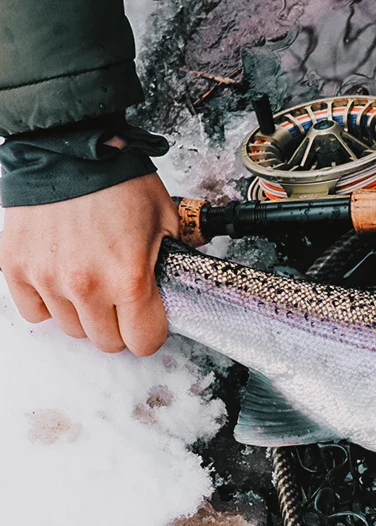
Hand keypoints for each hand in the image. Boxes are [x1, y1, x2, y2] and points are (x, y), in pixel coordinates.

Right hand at [0, 173, 178, 354]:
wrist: (69, 149)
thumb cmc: (119, 180)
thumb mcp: (165, 221)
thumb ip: (171, 262)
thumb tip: (175, 287)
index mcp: (129, 279)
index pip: (143, 341)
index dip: (150, 331)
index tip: (149, 319)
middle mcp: (86, 286)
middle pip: (106, 342)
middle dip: (119, 325)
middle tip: (121, 299)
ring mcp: (47, 279)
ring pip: (71, 329)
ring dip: (84, 313)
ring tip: (91, 280)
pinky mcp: (16, 268)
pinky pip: (34, 312)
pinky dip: (48, 302)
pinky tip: (62, 279)